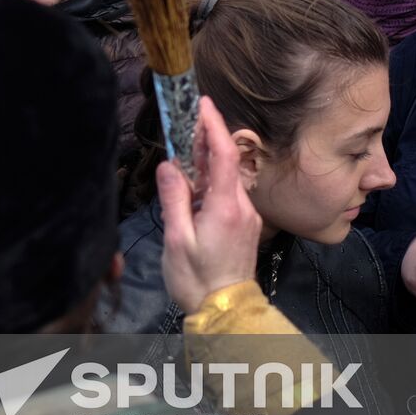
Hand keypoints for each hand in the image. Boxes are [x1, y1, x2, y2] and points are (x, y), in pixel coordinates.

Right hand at [160, 95, 262, 313]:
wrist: (226, 311)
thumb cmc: (197, 279)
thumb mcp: (177, 239)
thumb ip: (174, 198)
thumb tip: (169, 165)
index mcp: (225, 207)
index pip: (223, 154)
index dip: (213, 125)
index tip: (202, 103)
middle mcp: (242, 206)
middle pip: (226, 162)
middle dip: (206, 139)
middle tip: (184, 122)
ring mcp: (246, 216)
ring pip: (226, 178)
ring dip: (206, 162)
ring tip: (182, 154)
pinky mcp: (244, 225)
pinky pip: (227, 193)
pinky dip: (211, 182)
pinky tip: (193, 187)